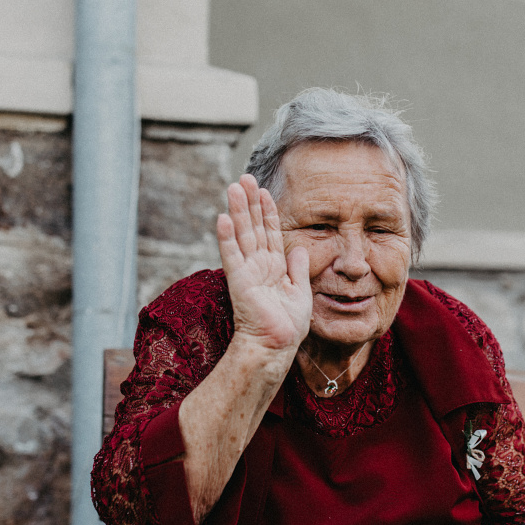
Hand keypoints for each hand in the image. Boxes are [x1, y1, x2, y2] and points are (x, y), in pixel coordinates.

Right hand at [217, 175, 310, 354]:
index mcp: (273, 267)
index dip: (267, 211)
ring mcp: (247, 272)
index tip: (265, 191)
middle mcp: (258, 266)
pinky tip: (223, 217)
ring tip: (234, 187)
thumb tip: (300, 249)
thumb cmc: (288, 326)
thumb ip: (299, 270)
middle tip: (244, 177)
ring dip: (238, 211)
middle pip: (253, 227)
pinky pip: (232, 255)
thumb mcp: (300, 292)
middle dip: (250, 202)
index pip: (270, 233)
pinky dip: (227, 237)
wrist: (277, 346)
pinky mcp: (239, 281)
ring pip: (242, 234)